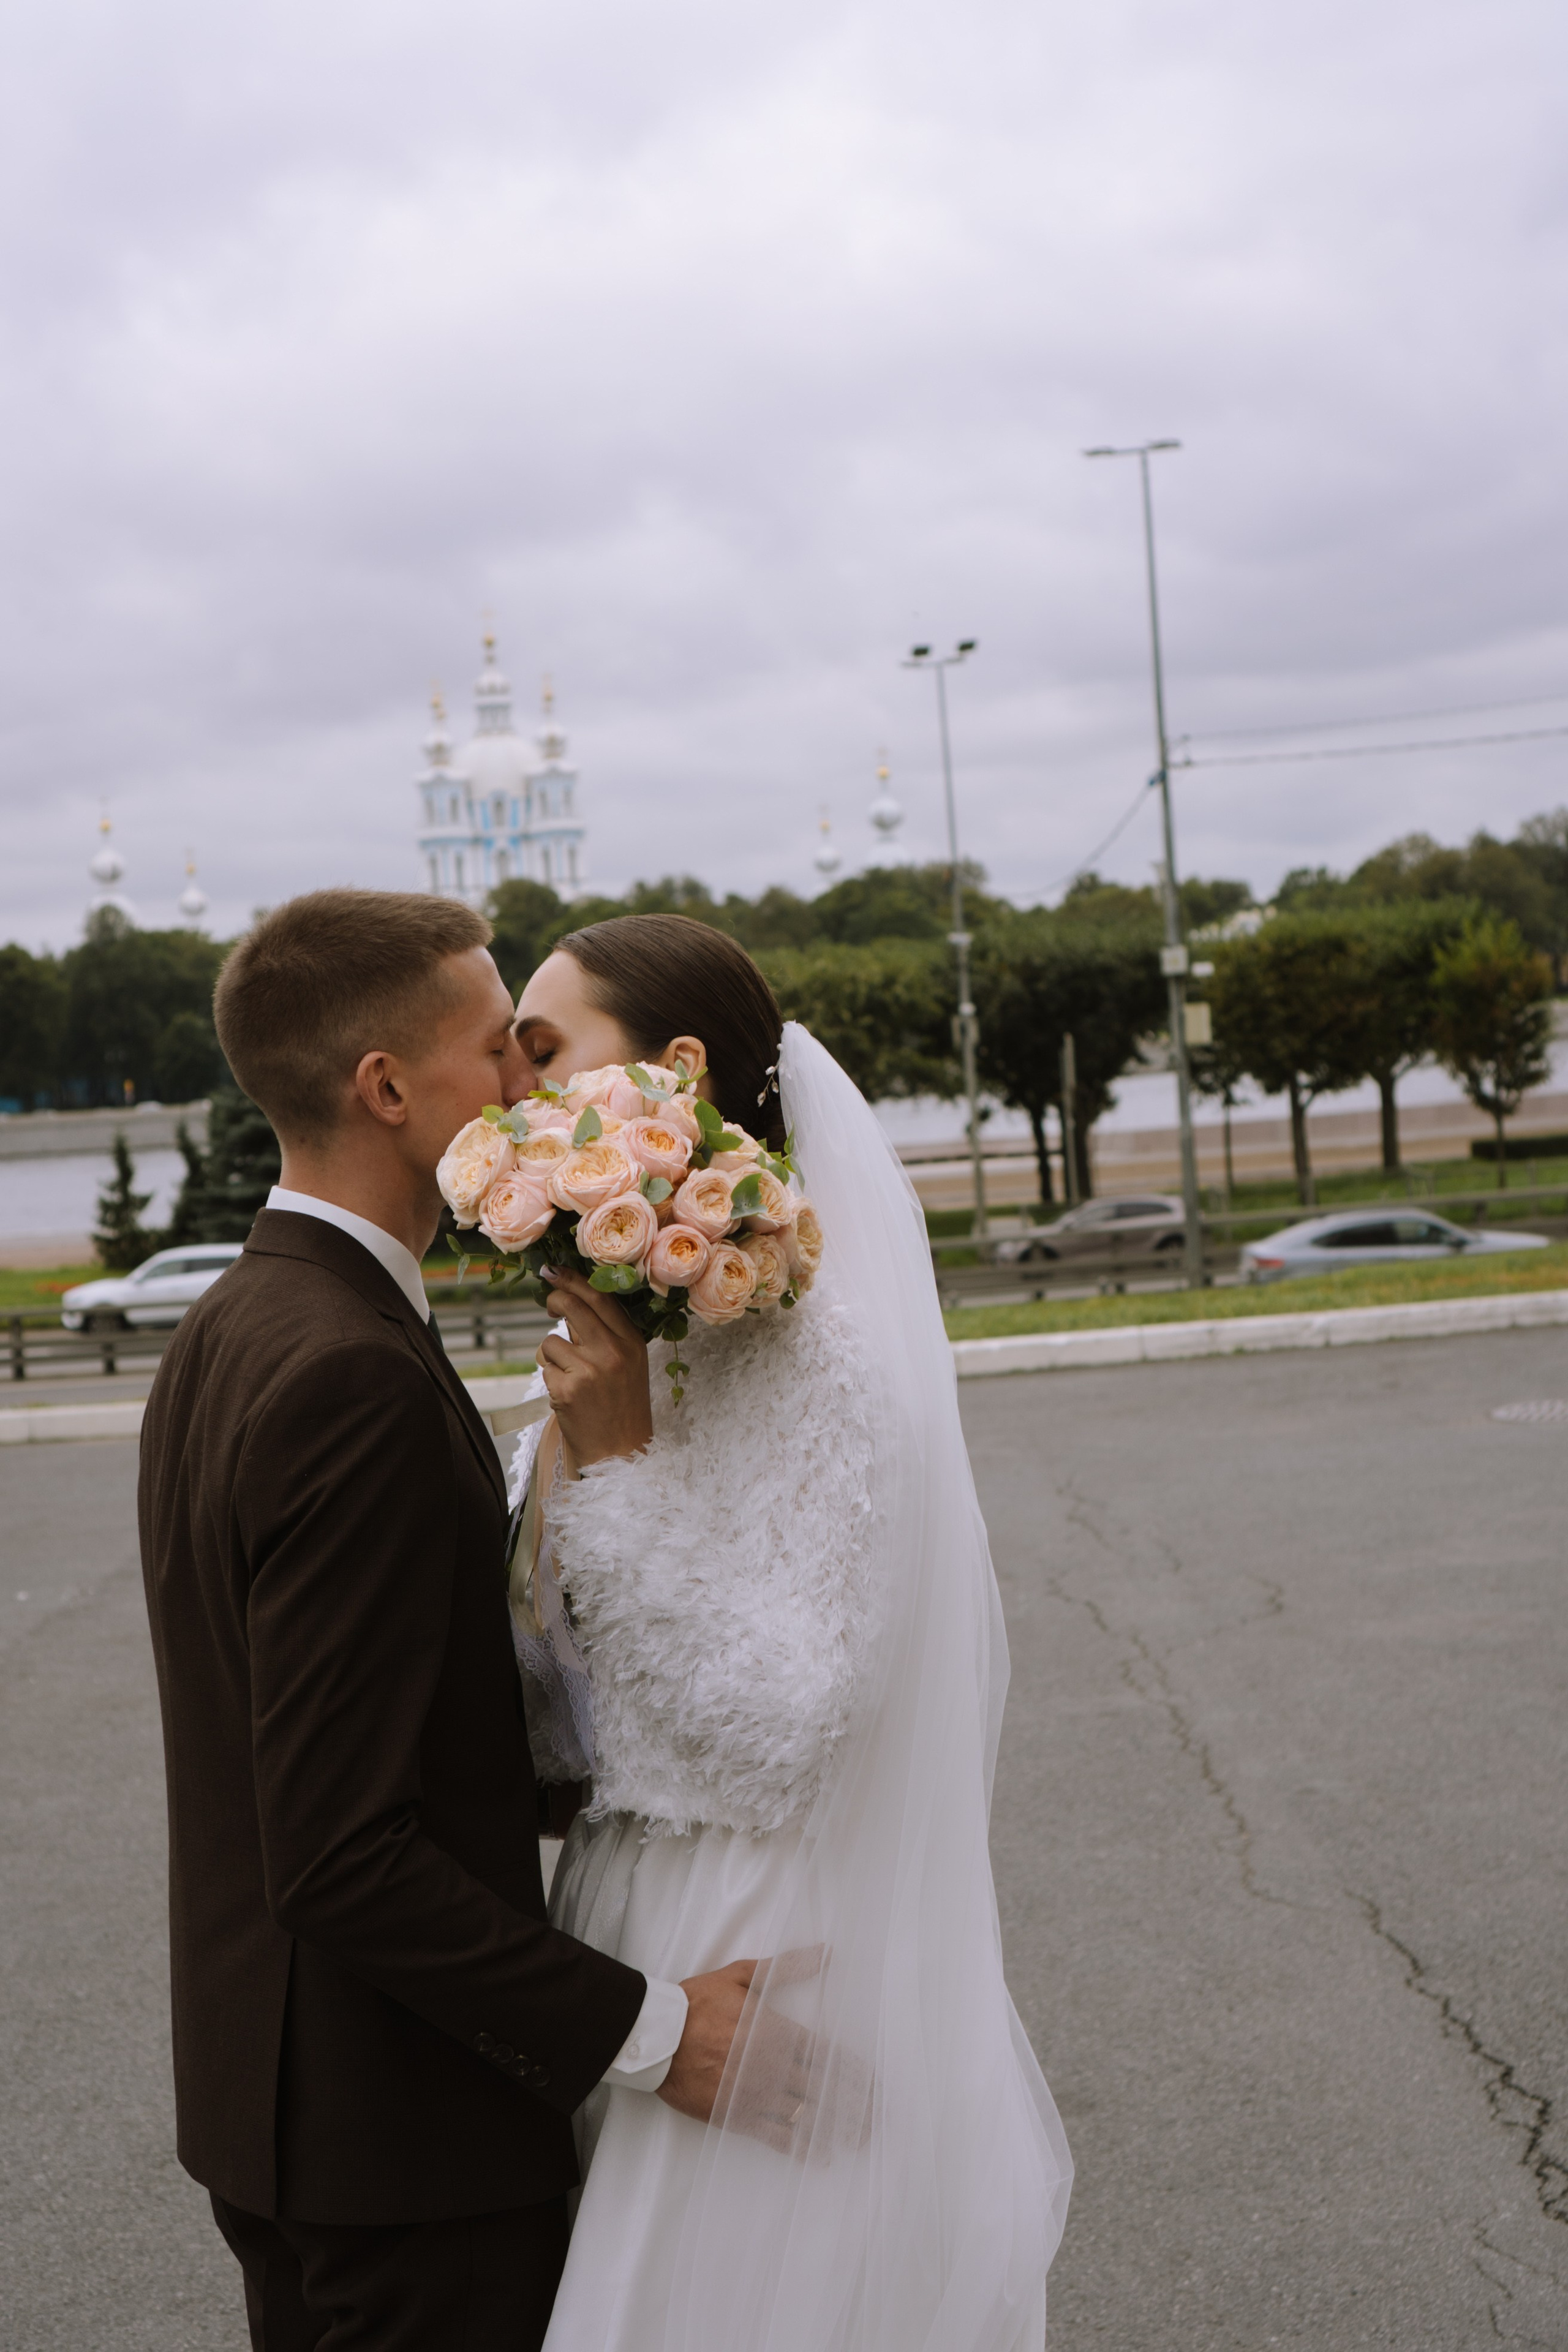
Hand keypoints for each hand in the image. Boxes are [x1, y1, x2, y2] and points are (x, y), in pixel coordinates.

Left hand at [536, 1268, 653, 1470]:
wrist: (621, 1453)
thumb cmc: (623, 1407)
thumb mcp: (630, 1364)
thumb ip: (608, 1334)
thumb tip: (574, 1301)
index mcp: (632, 1342)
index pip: (600, 1298)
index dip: (574, 1279)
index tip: (555, 1270)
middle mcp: (612, 1351)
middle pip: (571, 1307)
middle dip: (553, 1299)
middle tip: (547, 1303)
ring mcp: (588, 1370)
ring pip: (551, 1341)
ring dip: (552, 1355)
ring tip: (570, 1377)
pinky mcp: (565, 1389)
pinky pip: (544, 1367)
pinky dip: (551, 1378)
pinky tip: (567, 1395)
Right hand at [659, 1949, 869, 2159]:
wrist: (658, 2035)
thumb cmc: (700, 2001)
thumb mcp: (743, 1974)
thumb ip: (787, 1967)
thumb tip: (826, 1953)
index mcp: (778, 2031)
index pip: (827, 2054)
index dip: (853, 2071)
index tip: (875, 2083)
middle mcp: (773, 2065)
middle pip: (823, 2087)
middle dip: (853, 2103)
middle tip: (876, 2117)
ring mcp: (755, 2093)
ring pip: (804, 2113)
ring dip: (833, 2126)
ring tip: (858, 2138)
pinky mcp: (736, 2114)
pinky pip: (774, 2134)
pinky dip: (798, 2146)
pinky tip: (817, 2155)